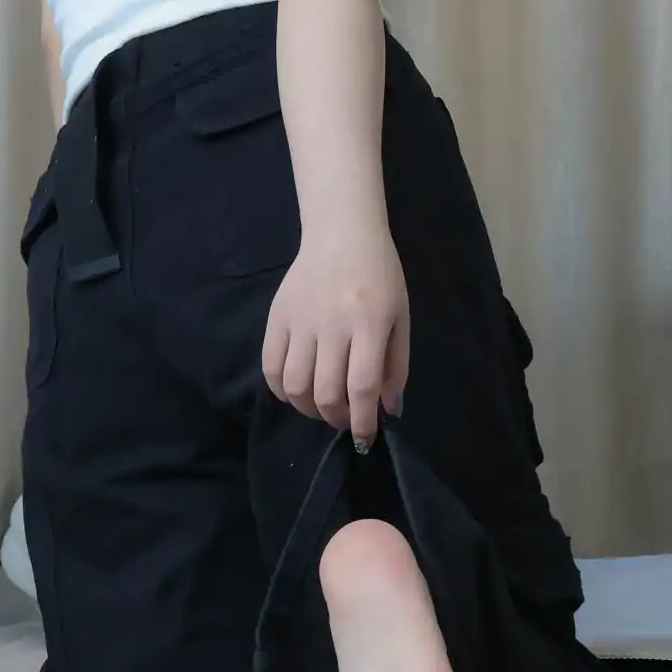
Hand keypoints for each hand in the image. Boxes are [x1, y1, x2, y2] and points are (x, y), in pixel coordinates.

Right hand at [262, 221, 409, 447]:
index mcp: (369, 324)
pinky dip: (280, 390)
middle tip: (344, 420)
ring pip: (294, 385)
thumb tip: (388, 409)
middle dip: (335, 419)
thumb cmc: (380, 275)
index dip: (362, 421)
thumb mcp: (401, 317)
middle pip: (324, 391)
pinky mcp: (277, 317)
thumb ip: (397, 365)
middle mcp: (332, 325)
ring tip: (321, 407)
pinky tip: (295, 392)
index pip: (361, 386)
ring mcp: (300, 320)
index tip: (364, 438)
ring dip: (308, 409)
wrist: (342, 233)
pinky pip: (270, 366)